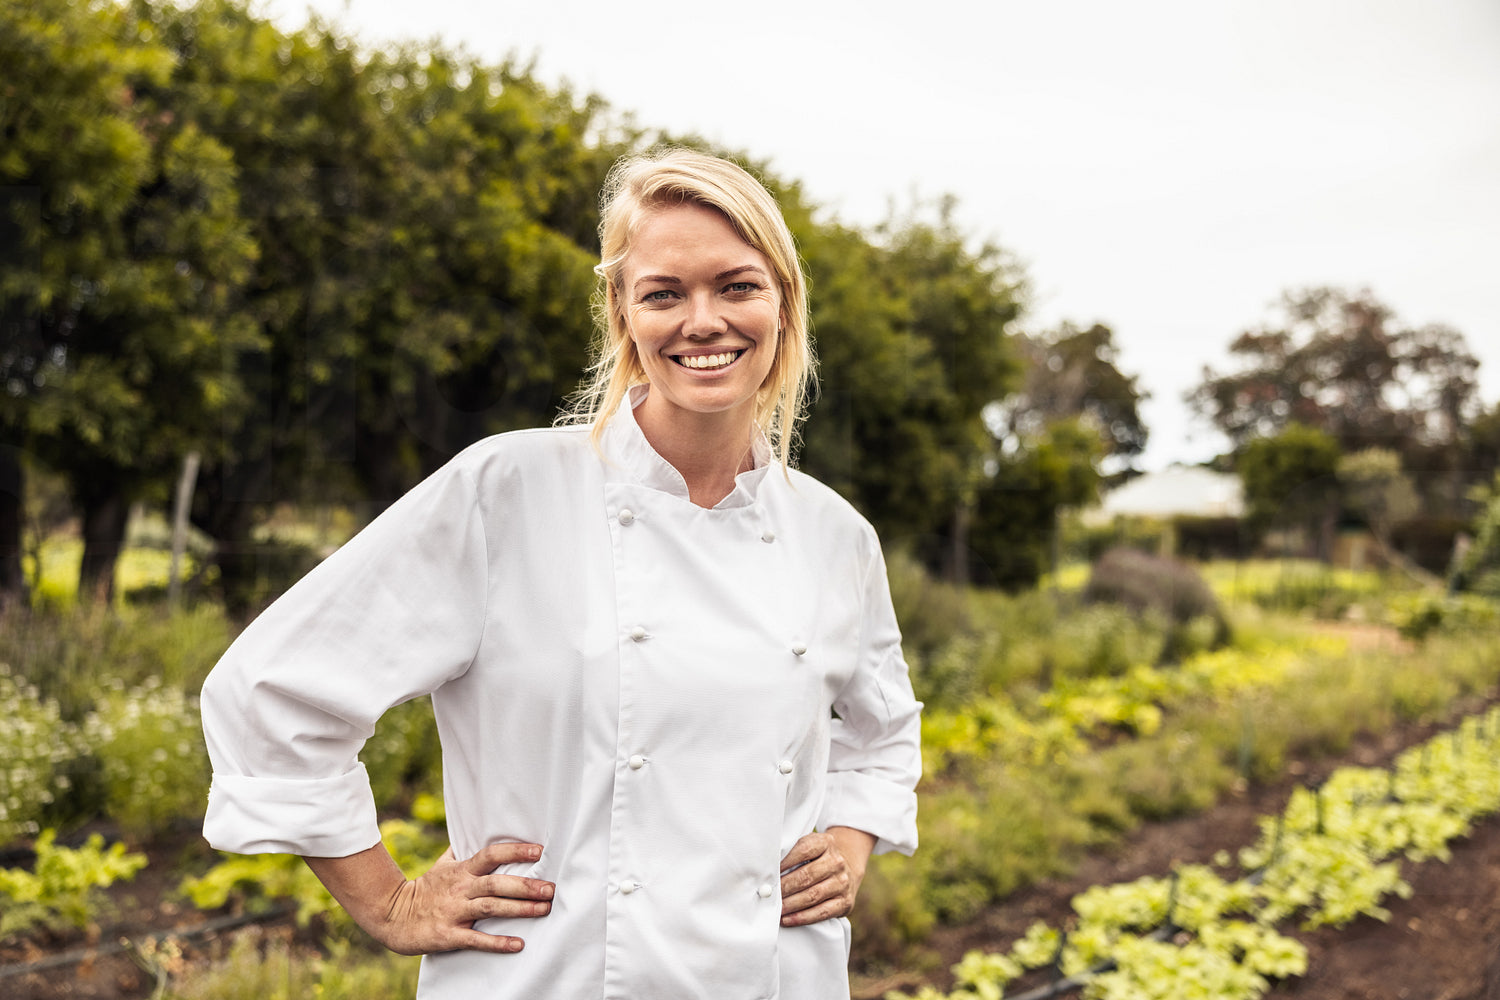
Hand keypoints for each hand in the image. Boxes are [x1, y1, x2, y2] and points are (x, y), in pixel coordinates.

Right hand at [306, 841, 553, 955]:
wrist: (392, 916)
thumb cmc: (423, 890)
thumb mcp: (441, 866)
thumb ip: (460, 851)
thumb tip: (475, 830)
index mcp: (461, 871)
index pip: (491, 854)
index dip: (515, 851)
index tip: (539, 850)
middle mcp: (461, 889)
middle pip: (497, 884)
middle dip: (526, 886)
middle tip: (551, 888)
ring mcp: (455, 912)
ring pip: (491, 908)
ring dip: (519, 909)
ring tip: (544, 909)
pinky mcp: (449, 935)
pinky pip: (477, 939)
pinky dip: (498, 942)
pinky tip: (518, 944)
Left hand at [778, 827, 874, 926]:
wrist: (847, 868)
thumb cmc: (818, 858)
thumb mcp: (810, 846)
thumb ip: (792, 853)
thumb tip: (768, 871)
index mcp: (826, 843)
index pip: (803, 850)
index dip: (785, 862)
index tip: (770, 873)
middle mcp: (836, 862)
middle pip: (806, 876)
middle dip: (784, 887)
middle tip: (769, 895)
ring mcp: (842, 882)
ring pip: (813, 895)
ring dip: (791, 904)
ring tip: (776, 908)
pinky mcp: (845, 902)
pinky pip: (822, 912)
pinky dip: (802, 917)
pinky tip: (788, 919)